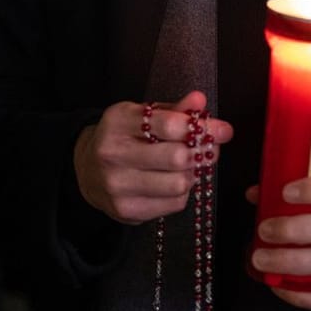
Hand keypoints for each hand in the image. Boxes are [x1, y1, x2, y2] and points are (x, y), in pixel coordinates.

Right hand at [73, 90, 233, 224]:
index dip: (202, 127)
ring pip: (178, 184)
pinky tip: (174, 182)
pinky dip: (182, 192)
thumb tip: (200, 100)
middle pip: (175, 158)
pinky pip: (174, 204)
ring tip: (189, 166)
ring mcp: (118, 186)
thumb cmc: (124, 137)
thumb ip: (174, 110)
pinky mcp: (126, 210)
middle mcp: (113, 154)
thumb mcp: (143, 115)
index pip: (168, 124)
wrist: (87, 170)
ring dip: (192, 174)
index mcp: (117, 122)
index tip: (224, 130)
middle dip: (201, 153)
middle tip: (211, 149)